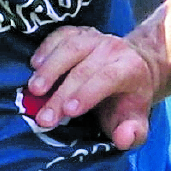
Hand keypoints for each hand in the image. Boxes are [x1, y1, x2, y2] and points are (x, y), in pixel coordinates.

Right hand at [23, 26, 167, 150]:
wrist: (135, 69)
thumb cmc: (129, 101)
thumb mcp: (137, 121)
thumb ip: (134, 133)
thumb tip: (124, 138)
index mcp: (131, 68)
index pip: (108, 78)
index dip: (87, 93)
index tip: (68, 111)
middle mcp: (114, 48)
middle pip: (83, 69)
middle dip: (60, 94)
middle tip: (43, 118)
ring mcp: (95, 38)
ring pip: (70, 48)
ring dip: (49, 70)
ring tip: (33, 90)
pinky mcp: (78, 33)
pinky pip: (60, 36)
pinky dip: (46, 49)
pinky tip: (34, 66)